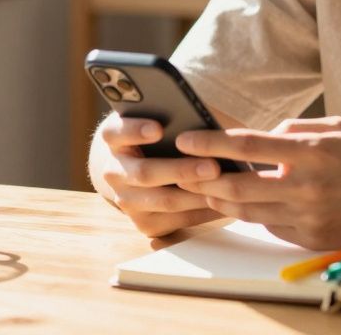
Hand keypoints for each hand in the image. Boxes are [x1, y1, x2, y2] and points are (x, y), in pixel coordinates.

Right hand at [97, 113, 225, 237]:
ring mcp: (126, 200)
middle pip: (145, 173)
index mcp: (114, 138)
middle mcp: (113, 171)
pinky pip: (177, 220)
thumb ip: (178, 116)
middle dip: (181, 170)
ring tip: (226, 186)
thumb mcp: (159, 118)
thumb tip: (211, 122)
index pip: (116, 132)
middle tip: (213, 166)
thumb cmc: (159, 135)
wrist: (138, 168)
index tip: (158, 129)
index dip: (135, 130)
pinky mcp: (144, 223)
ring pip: (164, 200)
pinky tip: (225, 201)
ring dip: (197, 194)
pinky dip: (203, 211)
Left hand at [174, 117, 340, 249]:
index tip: (185, 139)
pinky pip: (270, 226)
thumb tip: (256, 138)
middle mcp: (307, 187)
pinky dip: (253, 214)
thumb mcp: (336, 127)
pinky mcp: (312, 239)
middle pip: (237, 187)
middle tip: (181, 170)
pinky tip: (242, 203)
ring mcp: (309, 217)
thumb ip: (293, 130)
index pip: (247, 146)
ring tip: (201, 188)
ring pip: (247, 211)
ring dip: (219, 200)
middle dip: (202, 178)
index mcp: (312, 152)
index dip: (210, 142)